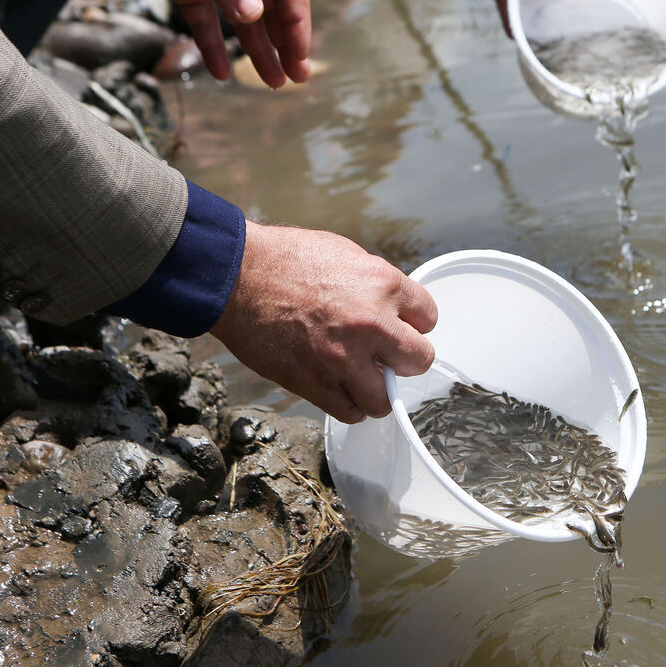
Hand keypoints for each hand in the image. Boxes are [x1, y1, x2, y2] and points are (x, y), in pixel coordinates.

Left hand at [97, 0, 311, 86]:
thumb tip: (254, 14)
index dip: (297, 22)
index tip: (299, 54)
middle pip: (271, 8)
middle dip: (284, 43)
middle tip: (295, 78)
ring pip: (243, 21)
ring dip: (257, 52)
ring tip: (271, 83)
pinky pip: (206, 23)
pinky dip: (212, 47)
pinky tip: (221, 73)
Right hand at [210, 223, 437, 422]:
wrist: (236, 276)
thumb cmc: (285, 259)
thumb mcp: (346, 255)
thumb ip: (376, 285)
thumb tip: (392, 309)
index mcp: (383, 284)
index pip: (429, 318)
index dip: (414, 324)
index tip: (399, 327)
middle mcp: (371, 324)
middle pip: (419, 361)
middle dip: (403, 359)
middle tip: (384, 355)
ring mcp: (344, 358)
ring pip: (385, 399)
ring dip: (375, 390)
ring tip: (360, 377)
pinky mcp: (315, 383)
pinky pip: (350, 412)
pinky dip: (348, 404)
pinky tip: (338, 387)